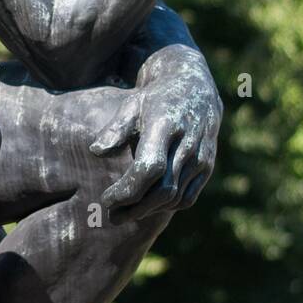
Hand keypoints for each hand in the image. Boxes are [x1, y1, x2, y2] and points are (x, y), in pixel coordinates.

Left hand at [89, 48, 221, 220]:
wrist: (194, 87)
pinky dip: (166, 207)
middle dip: (134, 209)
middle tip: (110, 216)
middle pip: (163, 190)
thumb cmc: (153, 99)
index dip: (128, 190)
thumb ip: (115, 129)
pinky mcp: (207, 166)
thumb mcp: (131, 105)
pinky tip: (146, 206)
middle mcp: (188, 144)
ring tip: (123, 214)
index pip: (150, 168)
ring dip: (147, 211)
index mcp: (166, 126)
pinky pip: (187, 198)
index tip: (106, 200)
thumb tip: (96, 151)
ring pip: (175, 198)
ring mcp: (201, 157)